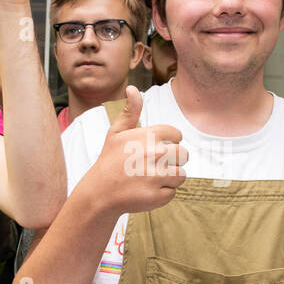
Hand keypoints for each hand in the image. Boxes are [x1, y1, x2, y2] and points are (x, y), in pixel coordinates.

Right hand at [83, 86, 186, 214]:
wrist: (99, 192)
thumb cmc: (109, 160)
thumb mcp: (116, 133)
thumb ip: (130, 111)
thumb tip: (132, 88)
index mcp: (149, 135)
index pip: (177, 135)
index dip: (168, 142)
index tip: (154, 150)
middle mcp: (156, 153)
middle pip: (184, 155)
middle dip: (172, 161)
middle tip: (152, 166)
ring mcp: (158, 175)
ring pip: (181, 175)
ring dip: (169, 178)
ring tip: (148, 179)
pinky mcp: (158, 195)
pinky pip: (172, 192)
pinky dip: (162, 194)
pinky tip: (145, 191)